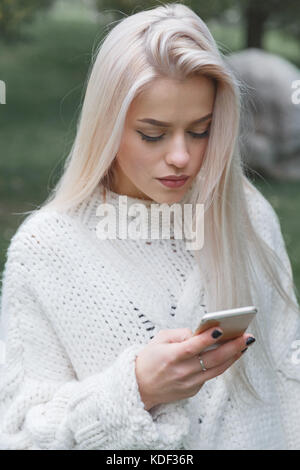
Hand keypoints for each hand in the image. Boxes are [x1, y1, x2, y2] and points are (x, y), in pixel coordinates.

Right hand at [135, 327, 254, 410]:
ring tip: (245, 344)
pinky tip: (231, 354)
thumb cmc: (149, 359)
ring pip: (216, 370)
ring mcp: (188, 384)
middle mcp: (181, 372)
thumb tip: (200, 333)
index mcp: (170, 357)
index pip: (192, 347)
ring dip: (233, 357)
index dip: (207, 338)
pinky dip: (221, 364)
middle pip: (211, 359)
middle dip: (232, 347)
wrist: (139, 387)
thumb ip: (180, 334)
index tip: (221, 328)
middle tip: (247, 336)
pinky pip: (210, 376)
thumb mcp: (158, 339)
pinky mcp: (192, 391)